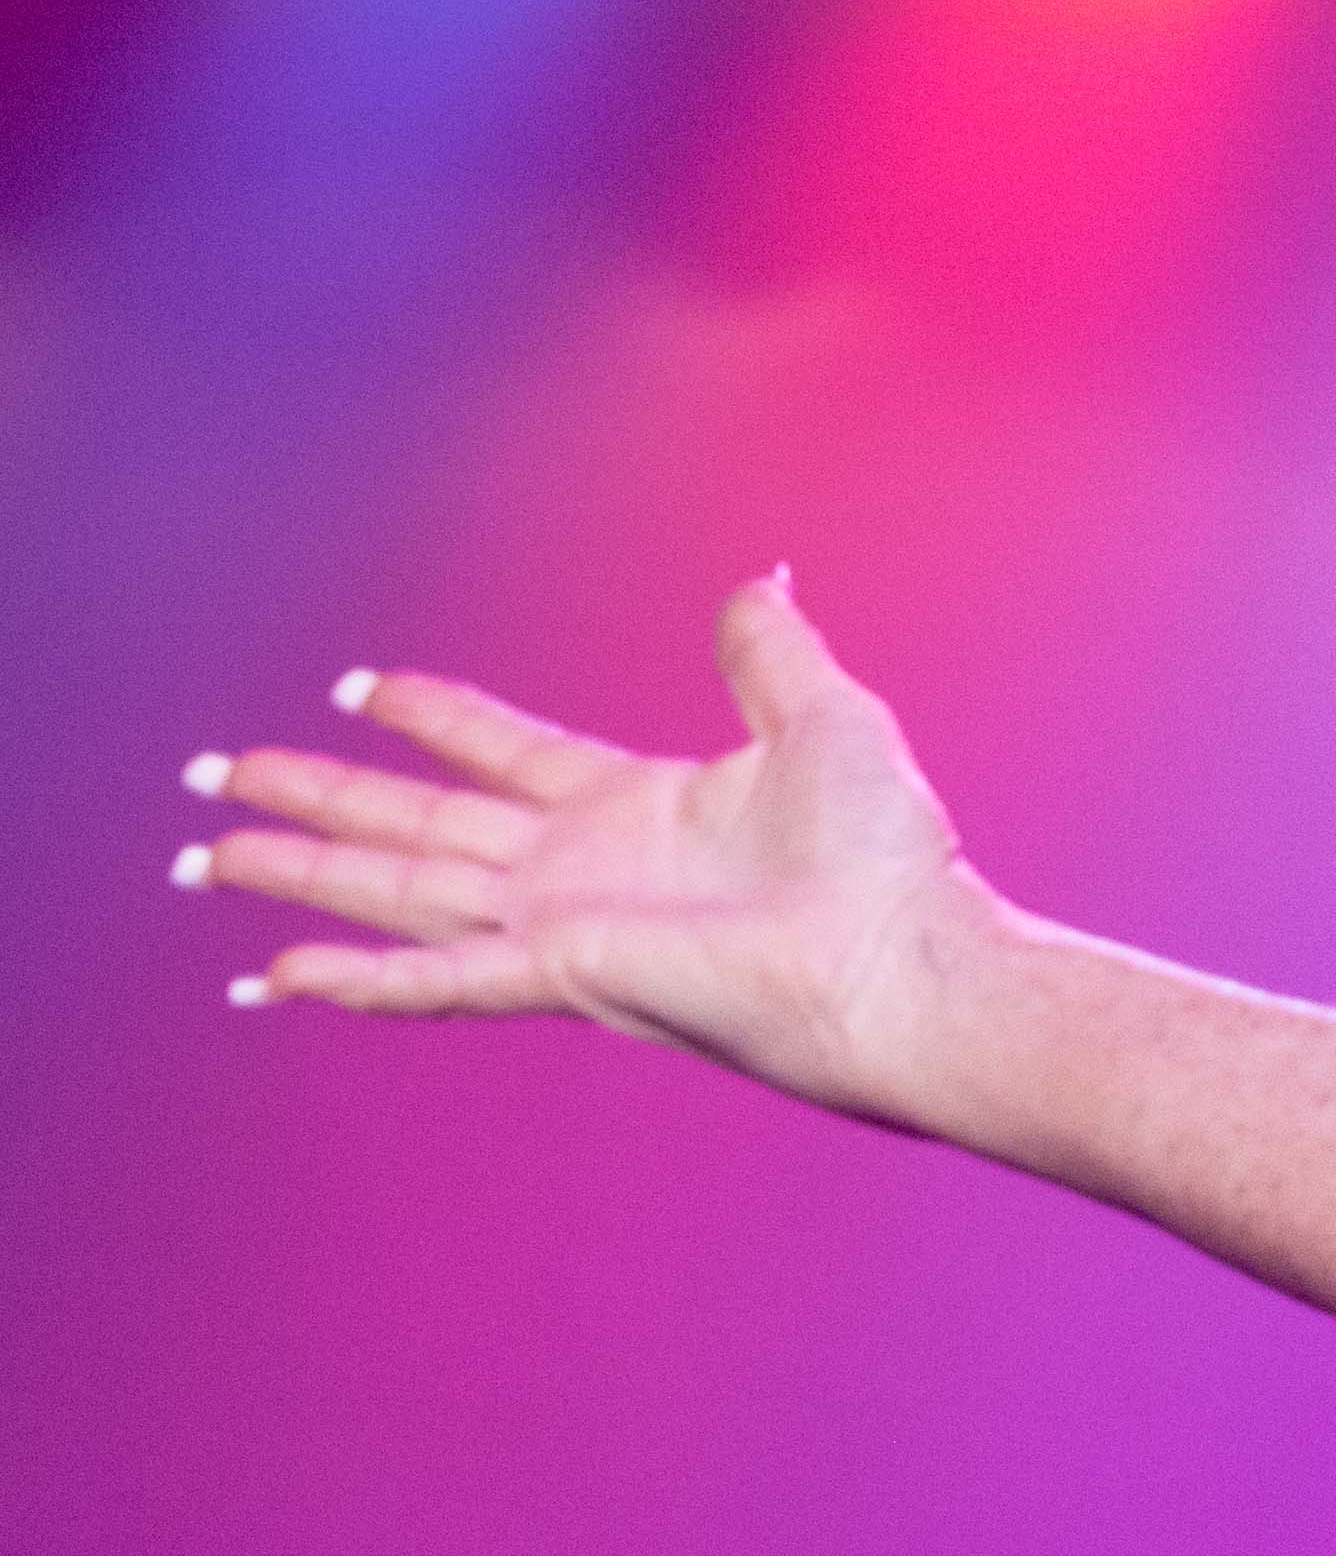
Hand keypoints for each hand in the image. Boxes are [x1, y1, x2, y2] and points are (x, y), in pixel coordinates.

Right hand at [176, 570, 995, 1123]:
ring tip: (206, 856)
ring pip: (398, 891)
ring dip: (300, 872)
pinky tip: (276, 974)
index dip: (434, 720)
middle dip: (316, 800)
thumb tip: (764, 576)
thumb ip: (768, 649)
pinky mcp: (567, 975)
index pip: (504, 756)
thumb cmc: (888, 859)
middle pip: (418, 824)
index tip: (361, 687)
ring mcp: (565, 927)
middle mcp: (585, 870)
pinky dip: (354, 977)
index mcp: (639, 809)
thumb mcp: (825, 718)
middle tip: (218, 779)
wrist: (908, 961)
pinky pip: (438, 978)